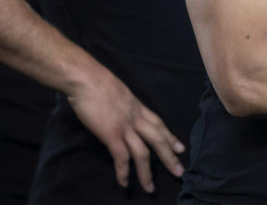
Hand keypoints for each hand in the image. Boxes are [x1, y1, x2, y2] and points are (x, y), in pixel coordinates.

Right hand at [67, 67, 184, 192]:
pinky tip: (125, 182)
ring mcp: (125, 126)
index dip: (170, 137)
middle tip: (179, 171)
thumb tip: (119, 111)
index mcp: (137, 106)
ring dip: (147, 172)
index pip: (159, 123)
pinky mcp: (111, 133)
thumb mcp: (118, 91)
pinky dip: (124, 171)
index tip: (180, 147)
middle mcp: (136, 117)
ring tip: (151, 188)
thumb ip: (122, 104)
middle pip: (158, 139)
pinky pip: (122, 157)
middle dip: (169, 156)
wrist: (86, 78)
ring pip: (143, 152)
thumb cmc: (96, 81)